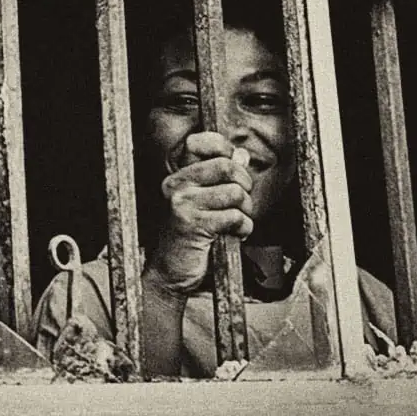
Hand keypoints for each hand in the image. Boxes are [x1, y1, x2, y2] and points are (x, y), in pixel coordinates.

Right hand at [144, 132, 253, 293]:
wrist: (171, 272)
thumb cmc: (189, 238)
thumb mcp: (204, 203)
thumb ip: (222, 177)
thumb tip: (240, 154)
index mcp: (178, 177)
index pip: (199, 143)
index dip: (222, 147)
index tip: (233, 162)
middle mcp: (176, 186)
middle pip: (226, 166)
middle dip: (244, 185)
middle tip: (242, 201)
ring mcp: (183, 204)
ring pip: (235, 192)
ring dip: (245, 211)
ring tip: (236, 221)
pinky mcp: (194, 224)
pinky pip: (234, 216)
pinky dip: (243, 228)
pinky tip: (233, 235)